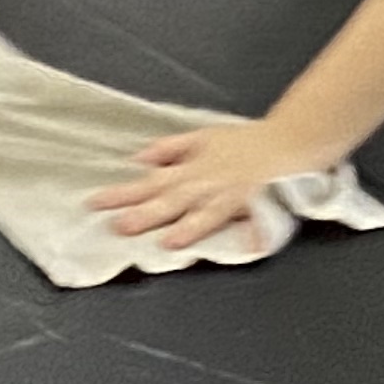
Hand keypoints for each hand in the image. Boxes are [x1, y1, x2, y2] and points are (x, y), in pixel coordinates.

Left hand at [90, 115, 335, 253]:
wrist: (288, 140)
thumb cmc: (244, 142)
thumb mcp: (201, 137)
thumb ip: (170, 149)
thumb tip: (138, 160)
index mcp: (192, 169)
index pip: (150, 183)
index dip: (122, 193)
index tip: (94, 203)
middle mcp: (207, 184)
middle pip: (171, 199)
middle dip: (146, 213)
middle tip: (118, 226)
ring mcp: (233, 196)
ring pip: (207, 213)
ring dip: (187, 227)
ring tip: (166, 241)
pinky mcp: (257, 205)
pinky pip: (255, 220)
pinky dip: (250, 232)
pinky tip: (243, 246)